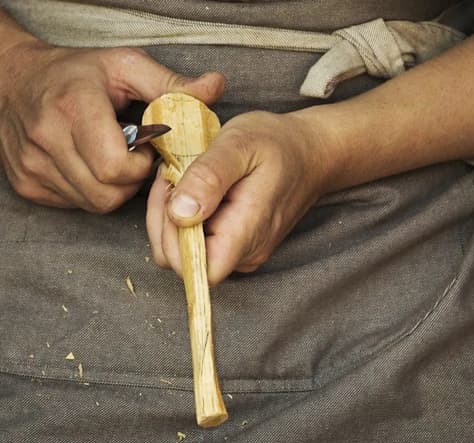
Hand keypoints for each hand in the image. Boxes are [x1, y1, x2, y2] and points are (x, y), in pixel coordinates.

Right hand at [0, 41, 225, 211]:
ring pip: (91, 204)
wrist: (9, 81)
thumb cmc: (75, 73)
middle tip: (131, 156)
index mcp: (73, 107)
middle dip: (129, 181)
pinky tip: (87, 165)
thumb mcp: (125, 65)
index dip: (139, 166)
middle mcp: (45, 139)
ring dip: (111, 188)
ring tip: (109, 157)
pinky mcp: (25, 184)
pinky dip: (88, 191)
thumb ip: (171, 84)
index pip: (115, 167)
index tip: (143, 148)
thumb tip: (215, 88)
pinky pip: (73, 204)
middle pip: (106, 193)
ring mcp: (31, 166)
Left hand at [146, 110, 337, 284]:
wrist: (309, 151)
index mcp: (246, 234)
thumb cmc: (277, 144)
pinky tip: (192, 188)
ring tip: (181, 178)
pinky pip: (196, 243)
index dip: (170, 235)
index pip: (193, 268)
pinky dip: (183, 218)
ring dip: (169, 217)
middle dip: (163, 219)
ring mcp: (241, 253)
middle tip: (171, 175)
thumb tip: (180, 213)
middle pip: (181, 261)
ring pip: (183, 252)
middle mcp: (244, 254)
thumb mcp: (239, 145)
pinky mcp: (235, 246)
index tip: (173, 190)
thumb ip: (208, 178)